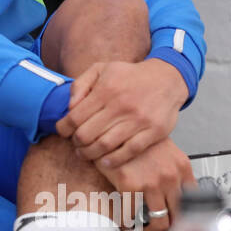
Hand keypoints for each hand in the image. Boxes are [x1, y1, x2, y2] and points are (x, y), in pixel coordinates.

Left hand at [55, 59, 186, 168]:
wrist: (167, 79)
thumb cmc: (130, 76)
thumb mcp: (101, 69)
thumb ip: (80, 85)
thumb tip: (69, 107)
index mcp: (106, 90)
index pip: (75, 117)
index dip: (64, 128)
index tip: (63, 132)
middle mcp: (121, 105)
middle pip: (87, 134)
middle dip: (76, 142)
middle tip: (76, 143)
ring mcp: (138, 120)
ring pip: (105, 145)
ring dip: (90, 154)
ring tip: (86, 153)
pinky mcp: (153, 132)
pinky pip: (129, 151)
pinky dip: (114, 160)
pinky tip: (105, 161)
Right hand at [93, 137, 196, 230]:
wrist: (115, 124)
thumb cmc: (137, 137)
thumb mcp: (164, 150)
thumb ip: (173, 170)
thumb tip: (175, 193)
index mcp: (182, 167)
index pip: (195, 201)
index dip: (187, 216)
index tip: (181, 222)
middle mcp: (170, 177)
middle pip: (180, 217)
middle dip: (171, 227)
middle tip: (161, 229)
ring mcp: (152, 183)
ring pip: (160, 223)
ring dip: (151, 230)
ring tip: (143, 228)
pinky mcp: (130, 186)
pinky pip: (131, 216)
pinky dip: (127, 224)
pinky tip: (125, 222)